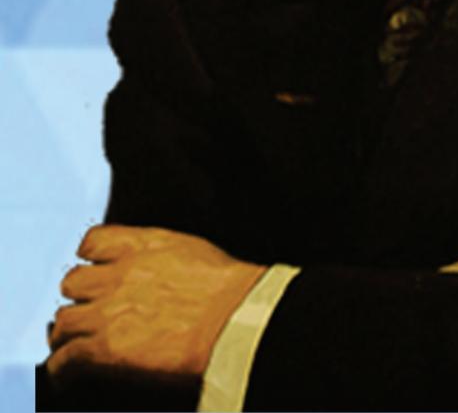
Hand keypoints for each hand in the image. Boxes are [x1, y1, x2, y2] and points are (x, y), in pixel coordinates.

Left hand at [46, 225, 266, 383]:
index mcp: (143, 245)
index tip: (93, 269)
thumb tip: (155, 272)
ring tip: (73, 345)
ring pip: (63, 321)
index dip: (90, 258)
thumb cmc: (229, 290)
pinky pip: (65, 360)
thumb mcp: (193, 251)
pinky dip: (63, 369)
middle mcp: (119, 274)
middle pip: (73, 282)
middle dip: (79, 298)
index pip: (94, 241)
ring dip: (68, 334)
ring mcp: (108, 312)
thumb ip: (162, 255)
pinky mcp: (104, 350)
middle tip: (87, 313)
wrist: (236, 321)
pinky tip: (68, 375)